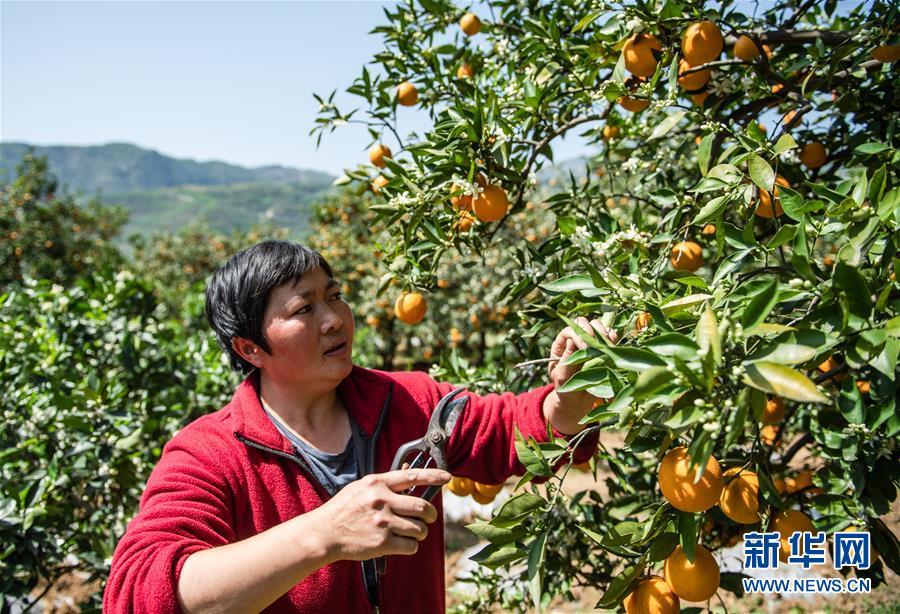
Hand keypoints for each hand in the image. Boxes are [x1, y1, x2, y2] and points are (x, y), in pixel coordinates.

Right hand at [313, 468, 450, 561]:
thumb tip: (412, 474)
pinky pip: (411, 546)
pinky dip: (411, 546)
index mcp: (377, 483)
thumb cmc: (344, 509)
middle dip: (430, 514)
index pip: (412, 477)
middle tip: (428, 518)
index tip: (447, 478)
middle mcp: (382, 500)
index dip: (433, 476)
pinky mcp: (382, 543)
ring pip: (420, 528)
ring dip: (420, 532)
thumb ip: (386, 483)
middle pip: (422, 506)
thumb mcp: (361, 487)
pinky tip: (401, 543)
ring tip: (411, 532)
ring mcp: (383, 522)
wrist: (324, 533)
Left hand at [543, 317, 617, 432]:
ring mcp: (591, 342)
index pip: (569, 330)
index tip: (585, 347)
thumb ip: (567, 359)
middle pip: (583, 323)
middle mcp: (576, 339)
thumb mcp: (562, 376)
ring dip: (602, 332)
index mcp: (562, 344)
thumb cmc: (565, 388)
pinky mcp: (604, 348)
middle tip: (597, 343)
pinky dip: (613, 337)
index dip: (577, 335)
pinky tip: (613, 345)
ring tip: (606, 344)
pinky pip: (610, 336)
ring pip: (597, 326)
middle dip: (591, 330)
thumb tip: (572, 340)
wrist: (578, 400)